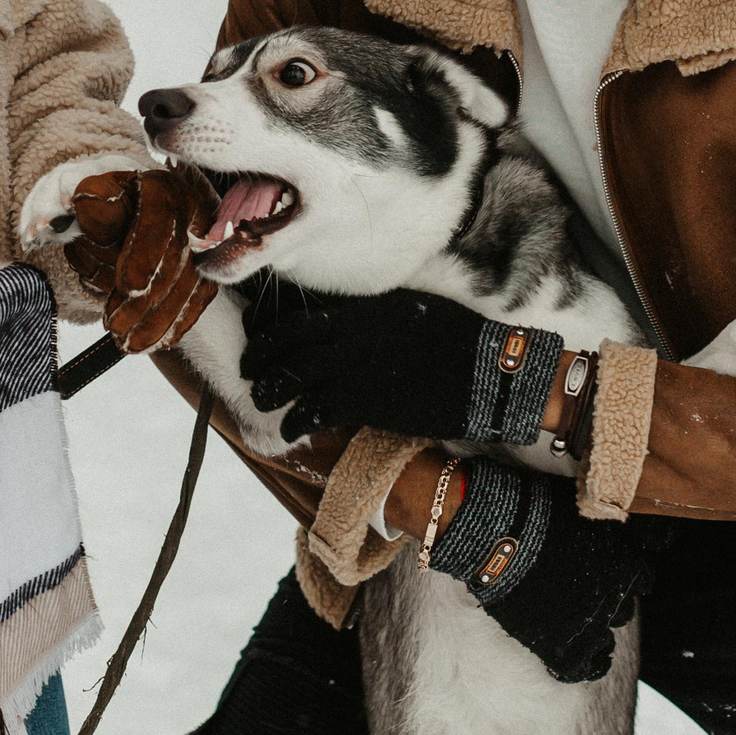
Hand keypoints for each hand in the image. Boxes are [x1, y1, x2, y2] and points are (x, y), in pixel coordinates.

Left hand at [62, 167, 219, 351]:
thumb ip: (89, 203)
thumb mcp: (86, 194)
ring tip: (128, 342)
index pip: (160, 218)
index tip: (130, 288)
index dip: (146, 254)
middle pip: (179, 259)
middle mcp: (190, 210)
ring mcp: (203, 241)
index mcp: (161, 186)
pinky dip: (177, 323)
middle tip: (116, 327)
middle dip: (148, 300)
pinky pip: (199, 298)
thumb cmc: (100, 201)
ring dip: (159, 320)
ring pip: (192, 285)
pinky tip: (156, 342)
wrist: (119, 207)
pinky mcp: (206, 266)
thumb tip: (86, 201)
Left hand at [242, 289, 564, 445]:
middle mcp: (351, 331)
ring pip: (291, 377)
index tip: (257, 336)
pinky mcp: (364, 400)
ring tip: (261, 400)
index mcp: (362, 306)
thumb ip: (373, 314)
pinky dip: (295, 419)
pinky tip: (290, 428)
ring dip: (270, 390)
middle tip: (249, 370)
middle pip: (286, 343)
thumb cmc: (457, 340)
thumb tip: (348, 323)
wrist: (486, 371)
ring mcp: (355, 365)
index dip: (269, 327)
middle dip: (259, 357)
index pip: (298, 313)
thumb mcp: (410, 309)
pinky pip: (313, 410)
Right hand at [425, 457, 648, 683]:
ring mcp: (589, 626)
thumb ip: (626, 524)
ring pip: (606, 637)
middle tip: (585, 591)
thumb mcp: (593, 508)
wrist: (500, 534)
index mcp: (628, 566)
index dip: (624, 574)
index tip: (609, 570)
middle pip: (623, 608)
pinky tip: (582, 659)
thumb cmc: (542, 512)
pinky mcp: (563, 647)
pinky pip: (586, 667)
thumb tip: (655, 534)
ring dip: (597, 630)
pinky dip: (588, 664)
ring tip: (581, 624)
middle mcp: (616, 599)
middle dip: (609, 601)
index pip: (641, 579)